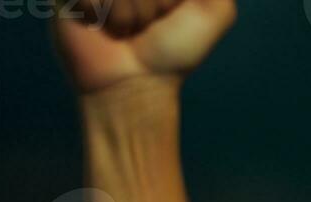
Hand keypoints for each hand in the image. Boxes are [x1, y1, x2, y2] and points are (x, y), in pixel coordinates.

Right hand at [53, 0, 235, 94]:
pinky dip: (96, 10)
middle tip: (144, 26)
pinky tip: (98, 26)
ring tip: (123, 29)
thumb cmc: (172, 52)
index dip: (164, 1)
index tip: (166, 17)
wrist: (135, 84)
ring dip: (124, 11)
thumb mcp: (215, 13)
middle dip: (148, 4)